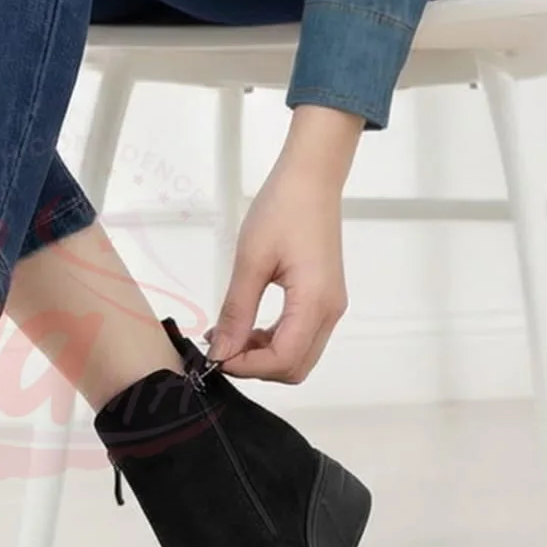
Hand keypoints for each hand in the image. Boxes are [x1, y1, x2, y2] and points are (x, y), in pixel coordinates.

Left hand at [208, 107, 361, 383]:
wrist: (311, 179)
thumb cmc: (282, 209)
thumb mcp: (251, 261)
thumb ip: (237, 312)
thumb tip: (221, 351)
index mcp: (314, 302)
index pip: (283, 360)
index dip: (247, 366)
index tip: (216, 356)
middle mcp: (330, 311)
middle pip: (295, 367)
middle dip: (256, 366)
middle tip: (221, 347)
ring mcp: (330, 306)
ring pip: (299, 356)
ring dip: (264, 355)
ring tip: (230, 334)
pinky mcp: (325, 299)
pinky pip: (301, 336)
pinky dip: (274, 341)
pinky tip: (248, 326)